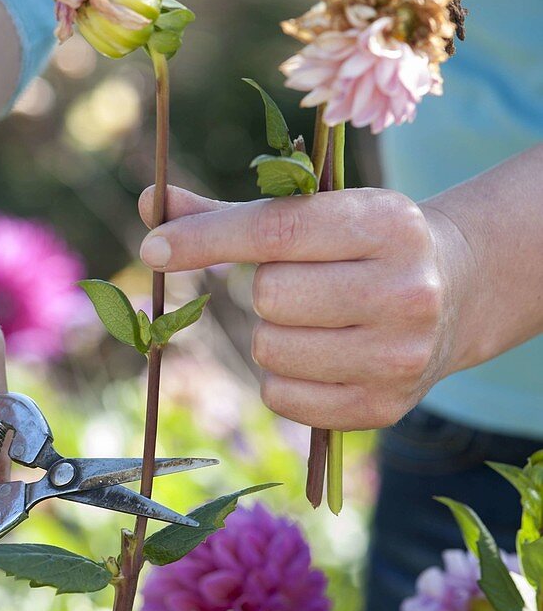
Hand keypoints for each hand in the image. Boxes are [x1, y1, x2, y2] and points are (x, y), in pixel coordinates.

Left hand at [139, 186, 474, 431]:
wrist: (457, 290)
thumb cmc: (367, 243)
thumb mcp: (319, 211)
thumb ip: (233, 212)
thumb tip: (152, 203)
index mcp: (387, 224)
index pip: (275, 232)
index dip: (206, 239)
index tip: (153, 246)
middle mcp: (405, 290)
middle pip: (270, 296)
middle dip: (266, 289)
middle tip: (302, 283)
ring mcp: (400, 355)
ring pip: (271, 351)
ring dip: (272, 335)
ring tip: (315, 319)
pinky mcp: (386, 407)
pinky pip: (284, 399)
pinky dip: (282, 379)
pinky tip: (320, 356)